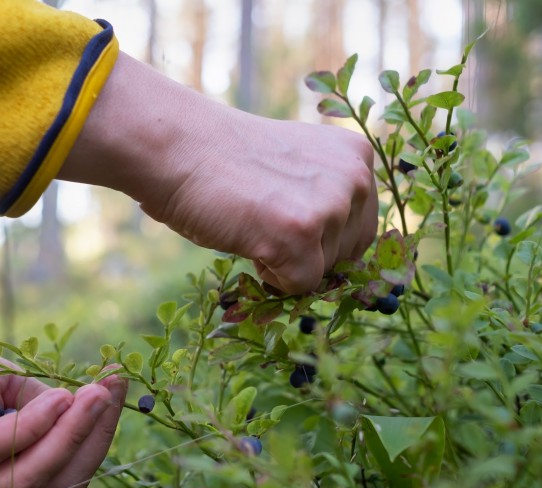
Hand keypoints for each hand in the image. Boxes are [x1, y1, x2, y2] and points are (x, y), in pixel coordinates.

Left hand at [0, 295, 126, 487]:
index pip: (58, 480)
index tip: (117, 390)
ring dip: (67, 436)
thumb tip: (86, 404)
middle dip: (90, 440)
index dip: (95, 442)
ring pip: (20, 480)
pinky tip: (53, 396)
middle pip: (48, 486)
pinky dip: (27, 428)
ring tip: (90, 394)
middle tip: (110, 390)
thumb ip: (37, 401)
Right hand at [59, 53, 377, 294]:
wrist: (180, 147)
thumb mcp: (296, 169)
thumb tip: (344, 263)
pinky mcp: (302, 236)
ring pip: (324, 272)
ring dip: (286, 261)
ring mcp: (331, 207)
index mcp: (357, 156)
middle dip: (309, 253)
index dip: (321, 239)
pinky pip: (300, 286)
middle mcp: (356, 178)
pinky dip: (271, 278)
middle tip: (263, 221)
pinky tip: (248, 238)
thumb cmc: (227, 161)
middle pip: (349, 255)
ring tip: (251, 222)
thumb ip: (326, 196)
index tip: (283, 217)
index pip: (361, 228)